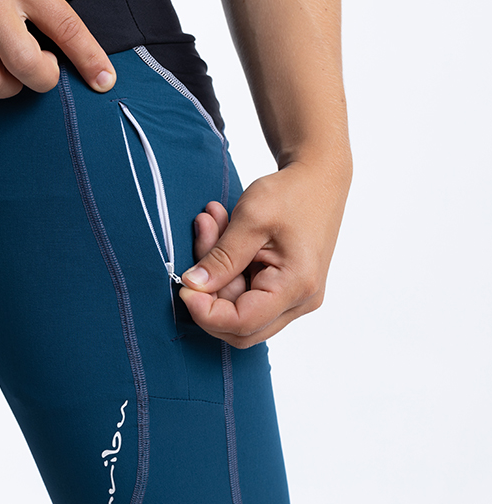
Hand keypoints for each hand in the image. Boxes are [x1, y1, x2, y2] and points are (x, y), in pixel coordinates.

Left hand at [179, 160, 349, 347]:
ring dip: (216, 275)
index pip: (243, 322)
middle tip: (200, 241)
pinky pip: (246, 293)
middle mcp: (300, 301)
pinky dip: (227, 270)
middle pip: (240, 325)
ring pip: (239, 308)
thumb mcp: (251, 218)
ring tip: (210, 224)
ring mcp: (295, 298)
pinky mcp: (285, 289)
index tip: (184, 286)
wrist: (320, 179)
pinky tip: (221, 233)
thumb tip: (193, 285)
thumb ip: (221, 257)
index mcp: (297, 285)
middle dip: (210, 293)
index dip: (206, 312)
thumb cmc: (293, 193)